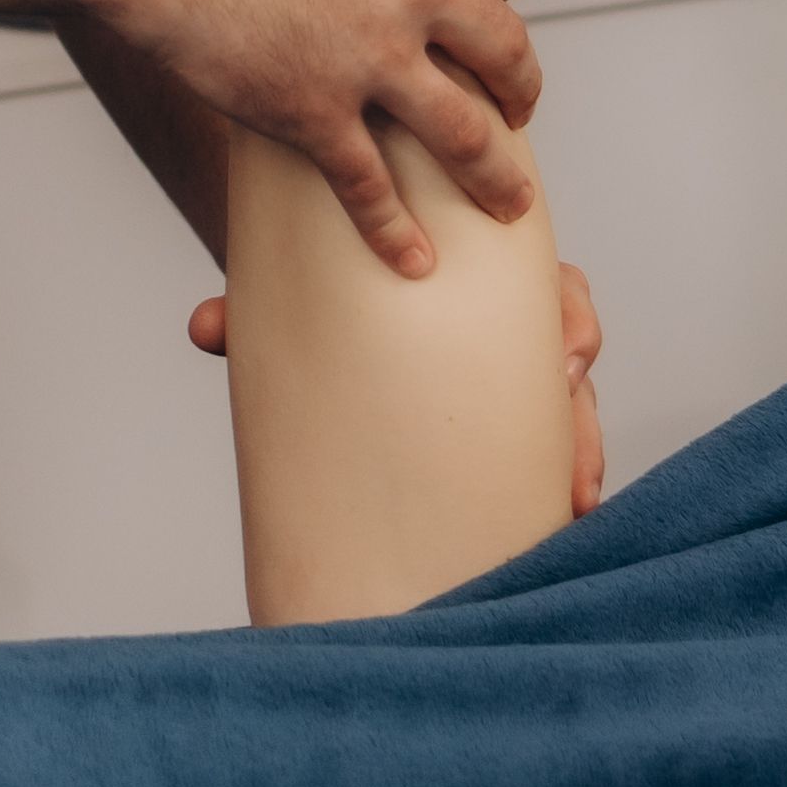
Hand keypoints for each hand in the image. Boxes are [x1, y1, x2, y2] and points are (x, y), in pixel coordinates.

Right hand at [92, 0, 544, 276]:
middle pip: (505, 45)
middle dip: (522, 85)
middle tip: (520, 108)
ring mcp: (369, 59)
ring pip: (463, 131)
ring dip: (494, 173)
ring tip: (510, 201)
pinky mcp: (318, 113)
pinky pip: (370, 187)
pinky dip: (395, 231)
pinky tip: (415, 260)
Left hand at [198, 261, 607, 514]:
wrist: (315, 270)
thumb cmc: (325, 273)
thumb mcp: (302, 282)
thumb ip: (255, 308)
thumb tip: (204, 327)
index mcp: (482, 271)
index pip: (553, 286)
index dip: (571, 325)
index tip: (567, 368)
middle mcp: (507, 316)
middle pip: (572, 357)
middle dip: (582, 420)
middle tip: (578, 470)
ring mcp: (507, 362)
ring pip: (570, 405)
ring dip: (577, 456)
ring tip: (572, 508)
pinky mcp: (497, 405)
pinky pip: (544, 435)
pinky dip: (556, 471)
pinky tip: (555, 517)